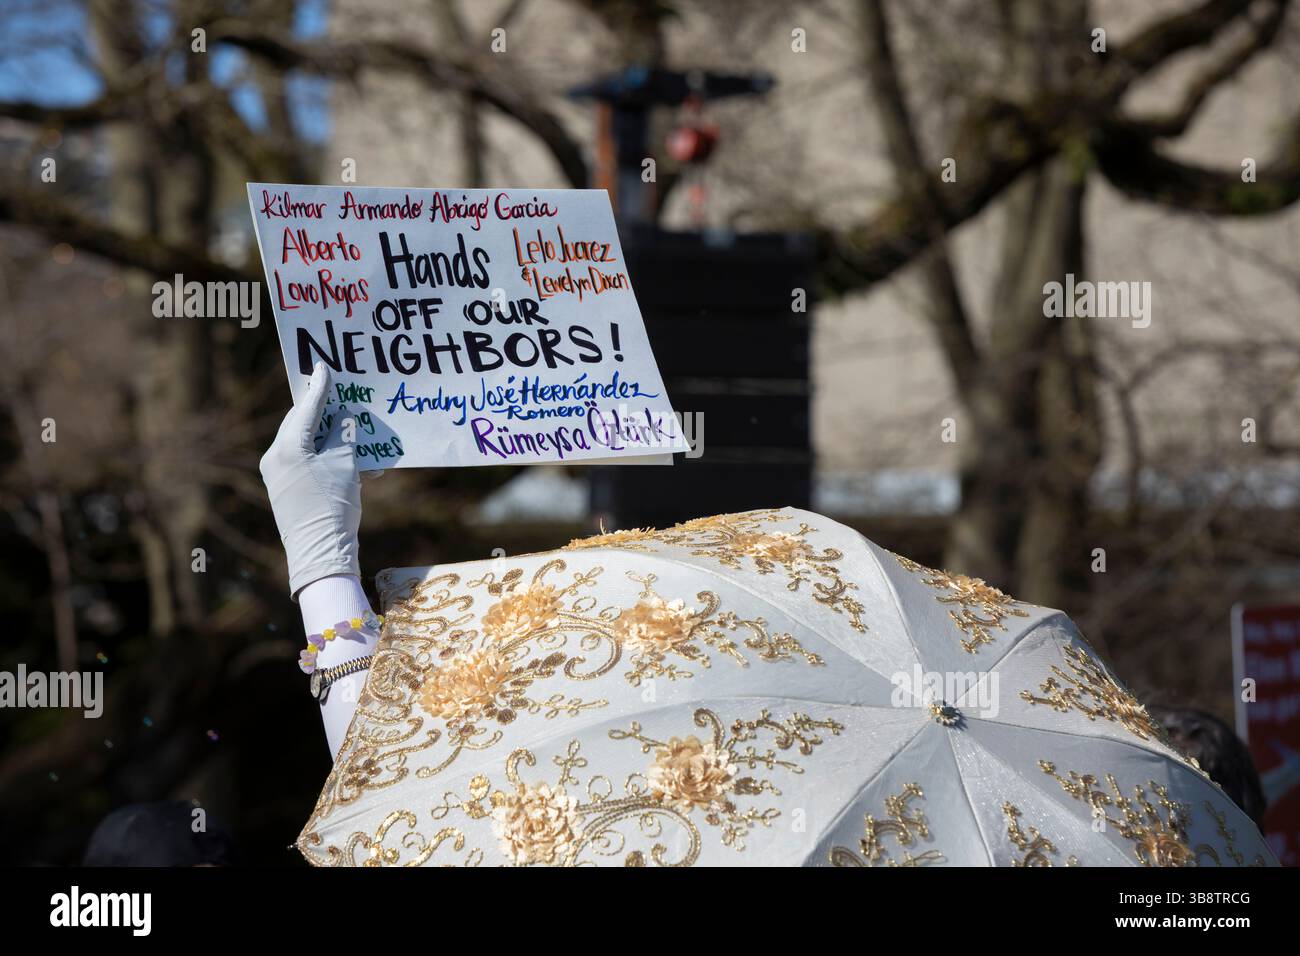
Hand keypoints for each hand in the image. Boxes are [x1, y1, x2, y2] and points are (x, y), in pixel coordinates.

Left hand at [260, 363, 362, 597]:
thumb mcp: (345, 465)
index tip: (323, 368)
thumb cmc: (334, 506)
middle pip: (302, 424)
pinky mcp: (286, 489)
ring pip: (307, 444)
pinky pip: (307, 462)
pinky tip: (354, 465)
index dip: (319, 388)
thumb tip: (343, 417)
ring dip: (332, 440)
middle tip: (342, 398)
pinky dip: (328, 458)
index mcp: (287, 447)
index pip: (306, 409)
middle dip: (326, 413)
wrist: (320, 554)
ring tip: (357, 440)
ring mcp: (278, 474)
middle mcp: (275, 457)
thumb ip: (343, 435)